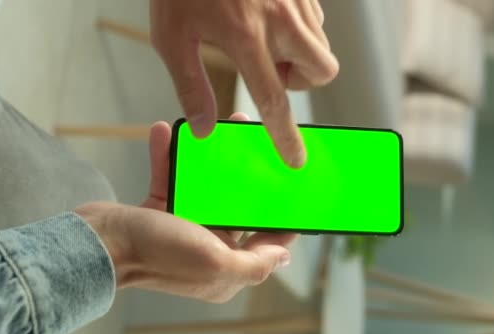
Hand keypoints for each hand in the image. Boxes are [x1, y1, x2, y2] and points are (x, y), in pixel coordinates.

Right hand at [76, 113, 297, 302]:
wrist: (95, 246)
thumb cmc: (156, 255)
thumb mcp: (214, 262)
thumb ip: (254, 262)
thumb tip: (285, 258)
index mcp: (225, 264)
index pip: (265, 239)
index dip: (280, 215)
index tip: (292, 185)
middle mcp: (207, 245)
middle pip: (237, 205)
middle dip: (247, 173)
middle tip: (254, 140)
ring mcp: (182, 226)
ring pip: (205, 186)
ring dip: (210, 157)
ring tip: (219, 127)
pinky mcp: (158, 209)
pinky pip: (169, 177)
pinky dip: (167, 156)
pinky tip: (166, 131)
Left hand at [150, 0, 338, 167]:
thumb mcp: (172, 36)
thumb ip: (190, 85)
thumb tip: (205, 127)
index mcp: (246, 37)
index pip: (275, 100)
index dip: (287, 135)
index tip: (296, 158)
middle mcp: (281, 19)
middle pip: (322, 72)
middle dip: (302, 82)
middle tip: (271, 70)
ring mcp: (296, 0)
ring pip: (321, 45)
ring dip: (299, 56)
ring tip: (263, 40)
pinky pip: (315, 20)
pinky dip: (299, 31)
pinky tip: (269, 18)